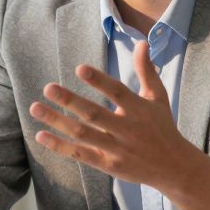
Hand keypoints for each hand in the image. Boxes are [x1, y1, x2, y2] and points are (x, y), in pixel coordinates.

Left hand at [29, 40, 197, 191]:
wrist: (174, 167)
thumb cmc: (162, 127)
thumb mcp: (158, 97)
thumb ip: (147, 71)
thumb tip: (142, 42)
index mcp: (139, 110)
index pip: (117, 92)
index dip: (99, 81)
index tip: (79, 68)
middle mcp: (127, 129)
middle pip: (95, 114)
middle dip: (70, 101)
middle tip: (48, 87)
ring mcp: (117, 149)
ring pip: (83, 135)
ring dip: (57, 121)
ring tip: (35, 107)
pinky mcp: (108, 165)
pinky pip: (80, 155)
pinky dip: (60, 146)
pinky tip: (41, 134)